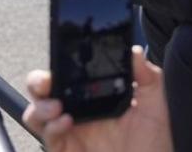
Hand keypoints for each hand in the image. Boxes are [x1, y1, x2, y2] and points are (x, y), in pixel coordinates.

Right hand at [24, 48, 172, 151]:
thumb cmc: (153, 144)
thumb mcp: (155, 104)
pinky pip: (48, 139)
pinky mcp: (66, 151)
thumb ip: (147, 75)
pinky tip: (66, 122)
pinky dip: (51, 128)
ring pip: (36, 115)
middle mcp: (77, 112)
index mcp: (94, 96)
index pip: (68, 75)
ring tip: (56, 106)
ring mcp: (69, 134)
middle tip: (46, 82)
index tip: (62, 56)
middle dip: (38, 81)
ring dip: (40, 106)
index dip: (59, 64)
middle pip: (43, 92)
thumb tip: (133, 51)